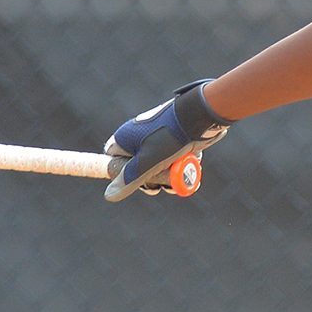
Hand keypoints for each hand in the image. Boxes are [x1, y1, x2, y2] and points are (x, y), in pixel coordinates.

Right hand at [103, 80, 229, 201]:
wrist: (201, 115)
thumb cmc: (171, 137)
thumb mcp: (148, 163)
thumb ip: (130, 179)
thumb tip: (110, 196)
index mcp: (125, 137)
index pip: (113, 160)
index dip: (123, 175)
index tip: (137, 182)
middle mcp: (138, 135)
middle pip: (138, 167)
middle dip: (152, 179)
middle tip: (161, 185)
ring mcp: (158, 136)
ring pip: (159, 164)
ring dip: (171, 174)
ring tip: (181, 175)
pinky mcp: (175, 137)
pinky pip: (174, 157)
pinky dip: (182, 163)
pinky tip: (192, 164)